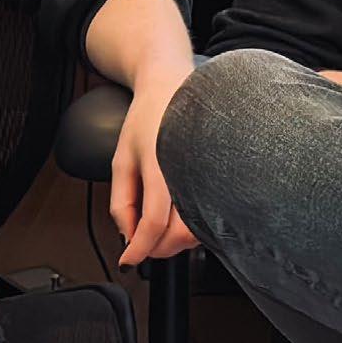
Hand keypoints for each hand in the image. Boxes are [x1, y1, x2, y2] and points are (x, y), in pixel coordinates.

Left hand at [110, 67, 198, 267]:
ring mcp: (209, 170)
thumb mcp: (121, 159)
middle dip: (160, 249)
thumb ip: (121, 201)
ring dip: (177, 240)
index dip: (140, 248)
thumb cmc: (149, 116)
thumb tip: (128, 237)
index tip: (129, 260)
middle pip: (182, 233)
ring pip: (200, 227)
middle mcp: (191, 169)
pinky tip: (179, 216)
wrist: (174, 82)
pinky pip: (211, 211)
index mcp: (162, 164)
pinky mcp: (220, 172)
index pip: (155, 222)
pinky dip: (193, 225)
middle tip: (143, 247)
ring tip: (159, 230)